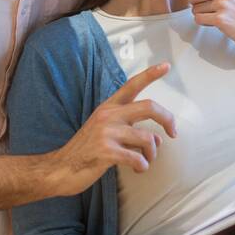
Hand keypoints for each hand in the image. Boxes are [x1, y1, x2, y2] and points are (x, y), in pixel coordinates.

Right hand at [49, 63, 176, 195]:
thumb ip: (131, 129)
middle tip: (173, 133)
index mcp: (109, 107)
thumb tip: (159, 138)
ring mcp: (106, 133)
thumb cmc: (87, 150)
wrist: (61, 169)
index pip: (132, 85)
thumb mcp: (105, 131)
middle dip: (167, 119)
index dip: (150, 74)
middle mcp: (108, 115)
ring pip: (147, 138)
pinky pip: (137, 157)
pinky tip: (138, 169)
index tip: (166, 65)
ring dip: (152, 153)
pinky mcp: (105, 152)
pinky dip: (142, 165)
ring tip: (145, 160)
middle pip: (149, 107)